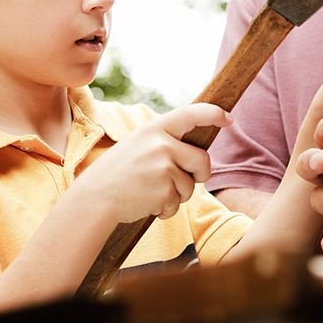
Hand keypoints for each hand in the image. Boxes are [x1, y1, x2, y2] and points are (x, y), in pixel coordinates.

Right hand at [81, 104, 232, 221]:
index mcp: (154, 129)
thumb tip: (195, 151)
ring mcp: (164, 166)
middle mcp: (162, 144)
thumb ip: (163, 142)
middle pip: (202, 160)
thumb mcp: (138, 145)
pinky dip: (166, 208)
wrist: (94, 198)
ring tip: (151, 192)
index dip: (213, 114)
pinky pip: (178, 203)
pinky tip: (146, 202)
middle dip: (200, 175)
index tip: (228, 118)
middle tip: (184, 181)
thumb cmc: (117, 173)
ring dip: (177, 195)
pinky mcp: (164, 190)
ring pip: (191, 186)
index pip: (190, 114)